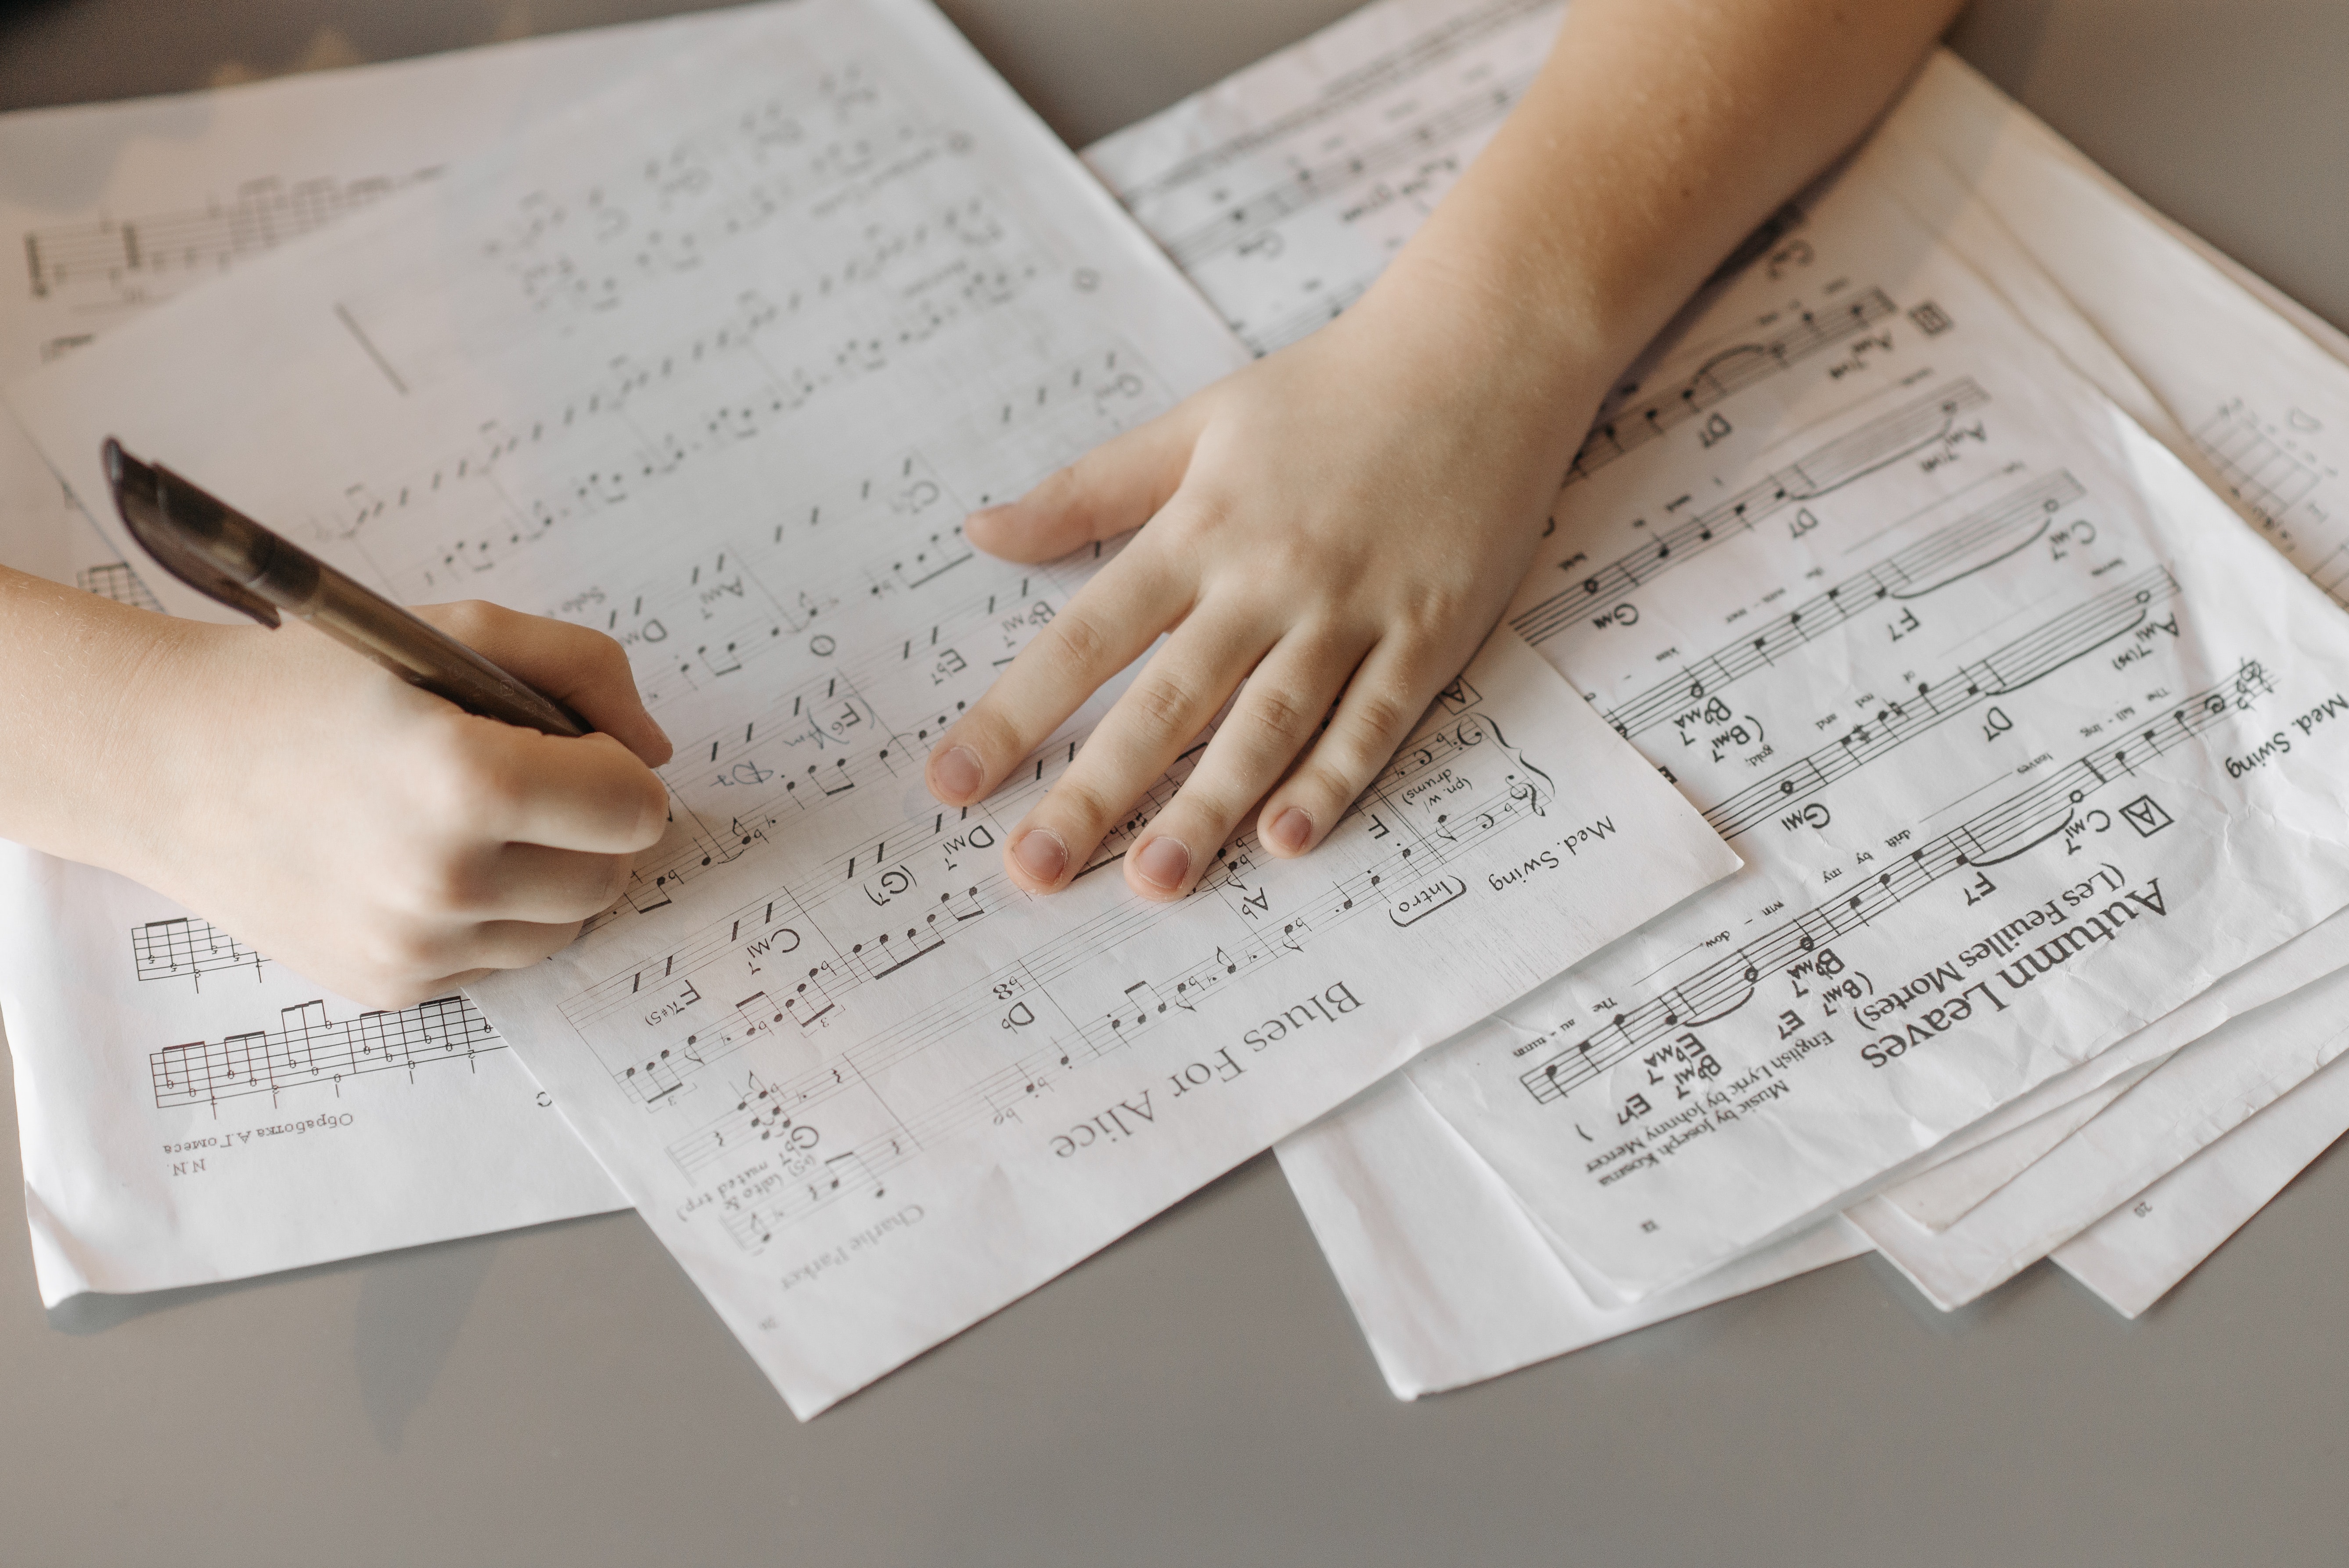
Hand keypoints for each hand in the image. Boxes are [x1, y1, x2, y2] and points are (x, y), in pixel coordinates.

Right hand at [110, 601, 671, 1007]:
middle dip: (590, 826)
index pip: (636, 808)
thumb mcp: (453, 630)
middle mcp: (445, 878)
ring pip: (564, 927)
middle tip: (526, 782)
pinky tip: (422, 862)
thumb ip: (581, 671)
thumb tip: (655, 752)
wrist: (169, 759)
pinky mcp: (391, 986)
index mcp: (468, 783)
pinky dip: (488, 916)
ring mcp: (416, 944)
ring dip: (547, 876)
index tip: (571, 746)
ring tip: (470, 821)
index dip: (616, 768)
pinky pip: (498, 961)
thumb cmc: (313, 684)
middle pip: (611, 874)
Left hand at [923, 293, 1595, 900]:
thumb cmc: (1328, 393)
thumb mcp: (1194, 425)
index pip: (1086, 635)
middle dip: (1094, 791)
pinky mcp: (1430, 631)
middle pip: (1166, 698)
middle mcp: (1267, 575)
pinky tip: (1286, 839)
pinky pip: (1373, 719)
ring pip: (1267, 721)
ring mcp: (1353, 608)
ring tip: (1154, 880)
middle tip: (1032, 871)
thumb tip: (980, 534)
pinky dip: (1332, 779)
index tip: (952, 782)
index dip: (1015, 712)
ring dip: (1208, 805)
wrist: (1480, 352)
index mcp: (1199, 527)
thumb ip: (1086, 493)